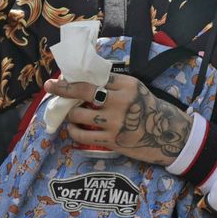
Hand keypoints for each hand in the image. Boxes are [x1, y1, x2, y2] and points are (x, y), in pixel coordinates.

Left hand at [52, 73, 192, 165]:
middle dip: (62, 88)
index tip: (61, 77)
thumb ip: (114, 85)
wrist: (167, 135)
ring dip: (70, 113)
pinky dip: (73, 131)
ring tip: (69, 113)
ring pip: (79, 114)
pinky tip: (73, 128)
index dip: (76, 77)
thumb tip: (85, 80)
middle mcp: (120, 102)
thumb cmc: (148, 109)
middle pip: (83, 91)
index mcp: (127, 85)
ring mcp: (115, 122)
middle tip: (50, 86)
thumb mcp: (135, 89)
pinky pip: (83, 135)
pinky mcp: (112, 141)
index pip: (95, 77)